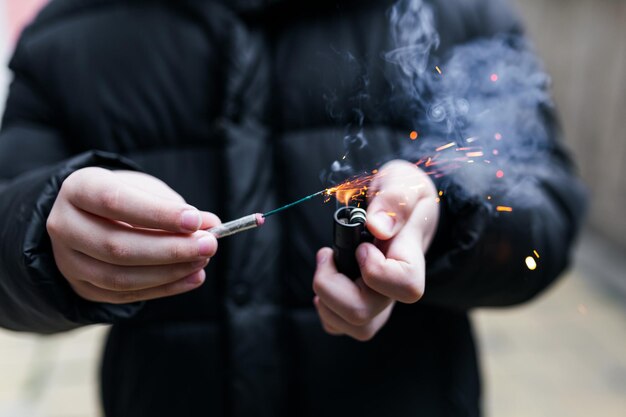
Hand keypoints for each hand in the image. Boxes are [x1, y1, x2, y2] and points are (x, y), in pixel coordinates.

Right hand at [47, 167, 220, 303]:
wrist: (91, 217)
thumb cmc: (125, 197)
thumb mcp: (147, 191)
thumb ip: (174, 207)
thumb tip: (211, 224)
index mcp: (78, 189)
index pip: (114, 202)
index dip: (157, 214)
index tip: (195, 220)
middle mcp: (64, 225)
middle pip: (117, 245)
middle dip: (170, 249)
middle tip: (208, 245)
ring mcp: (68, 261)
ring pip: (120, 276)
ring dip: (169, 271)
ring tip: (202, 260)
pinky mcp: (82, 287)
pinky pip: (124, 295)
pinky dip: (164, 288)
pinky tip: (192, 277)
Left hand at [313, 160, 438, 340]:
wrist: (403, 209)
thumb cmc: (403, 195)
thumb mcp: (402, 182)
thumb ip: (393, 200)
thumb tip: (377, 227)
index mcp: (410, 257)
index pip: (405, 287)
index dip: (374, 270)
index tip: (361, 246)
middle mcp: (395, 288)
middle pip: (364, 314)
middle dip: (330, 285)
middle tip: (328, 255)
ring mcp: (380, 301)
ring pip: (354, 327)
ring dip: (325, 299)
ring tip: (327, 266)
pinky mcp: (363, 307)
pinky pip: (340, 327)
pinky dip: (326, 309)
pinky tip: (329, 281)